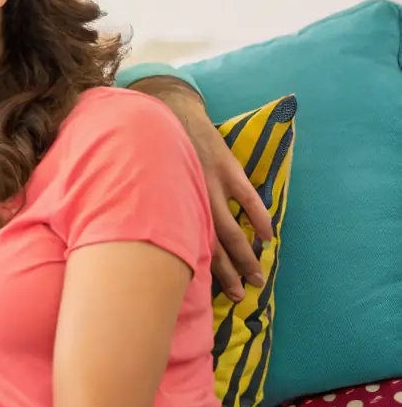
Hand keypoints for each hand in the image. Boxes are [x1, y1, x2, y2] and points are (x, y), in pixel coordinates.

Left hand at [142, 79, 273, 300]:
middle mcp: (189, 197)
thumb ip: (146, 208)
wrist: (163, 108)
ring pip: (231, 227)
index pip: (182, 246)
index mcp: (167, 204)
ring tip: (257, 279)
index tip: (200, 295)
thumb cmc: (145, 151)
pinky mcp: (226, 166)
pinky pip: (247, 196)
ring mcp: (211, 182)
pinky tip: (268, 236)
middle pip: (212, 244)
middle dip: (227, 273)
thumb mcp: (139, 182)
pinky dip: (259, 216)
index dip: (192, 271)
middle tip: (240, 298)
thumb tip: (137, 242)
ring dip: (247, 255)